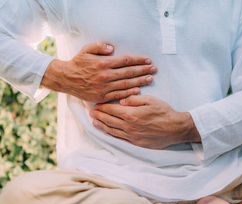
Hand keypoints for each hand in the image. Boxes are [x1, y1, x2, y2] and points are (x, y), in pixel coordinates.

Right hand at [41, 41, 156, 102]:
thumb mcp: (86, 50)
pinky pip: (119, 95)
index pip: (125, 60)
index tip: (148, 60)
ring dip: (140, 81)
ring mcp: (104, 87)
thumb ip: (99, 46)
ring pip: (126, 84)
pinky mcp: (102, 97)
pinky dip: (129, 93)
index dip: (138, 60)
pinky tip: (138, 90)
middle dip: (143, 70)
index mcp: (103, 63)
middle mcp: (105, 75)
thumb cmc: (78, 63)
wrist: (65, 79)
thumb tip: (112, 48)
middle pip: (129, 73)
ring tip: (150, 79)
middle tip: (154, 69)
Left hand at [89, 95, 200, 148]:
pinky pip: (119, 138)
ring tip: (94, 121)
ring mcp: (131, 136)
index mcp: (131, 114)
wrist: (175, 128)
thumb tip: (121, 99)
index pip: (111, 109)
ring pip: (112, 130)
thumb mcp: (150, 100)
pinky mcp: (136, 143)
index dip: (102, 106)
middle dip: (98, 115)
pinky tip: (106, 131)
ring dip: (101, 125)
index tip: (96, 104)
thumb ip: (133, 99)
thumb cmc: (164, 112)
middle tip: (91, 112)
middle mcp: (128, 126)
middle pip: (108, 120)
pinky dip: (111, 134)